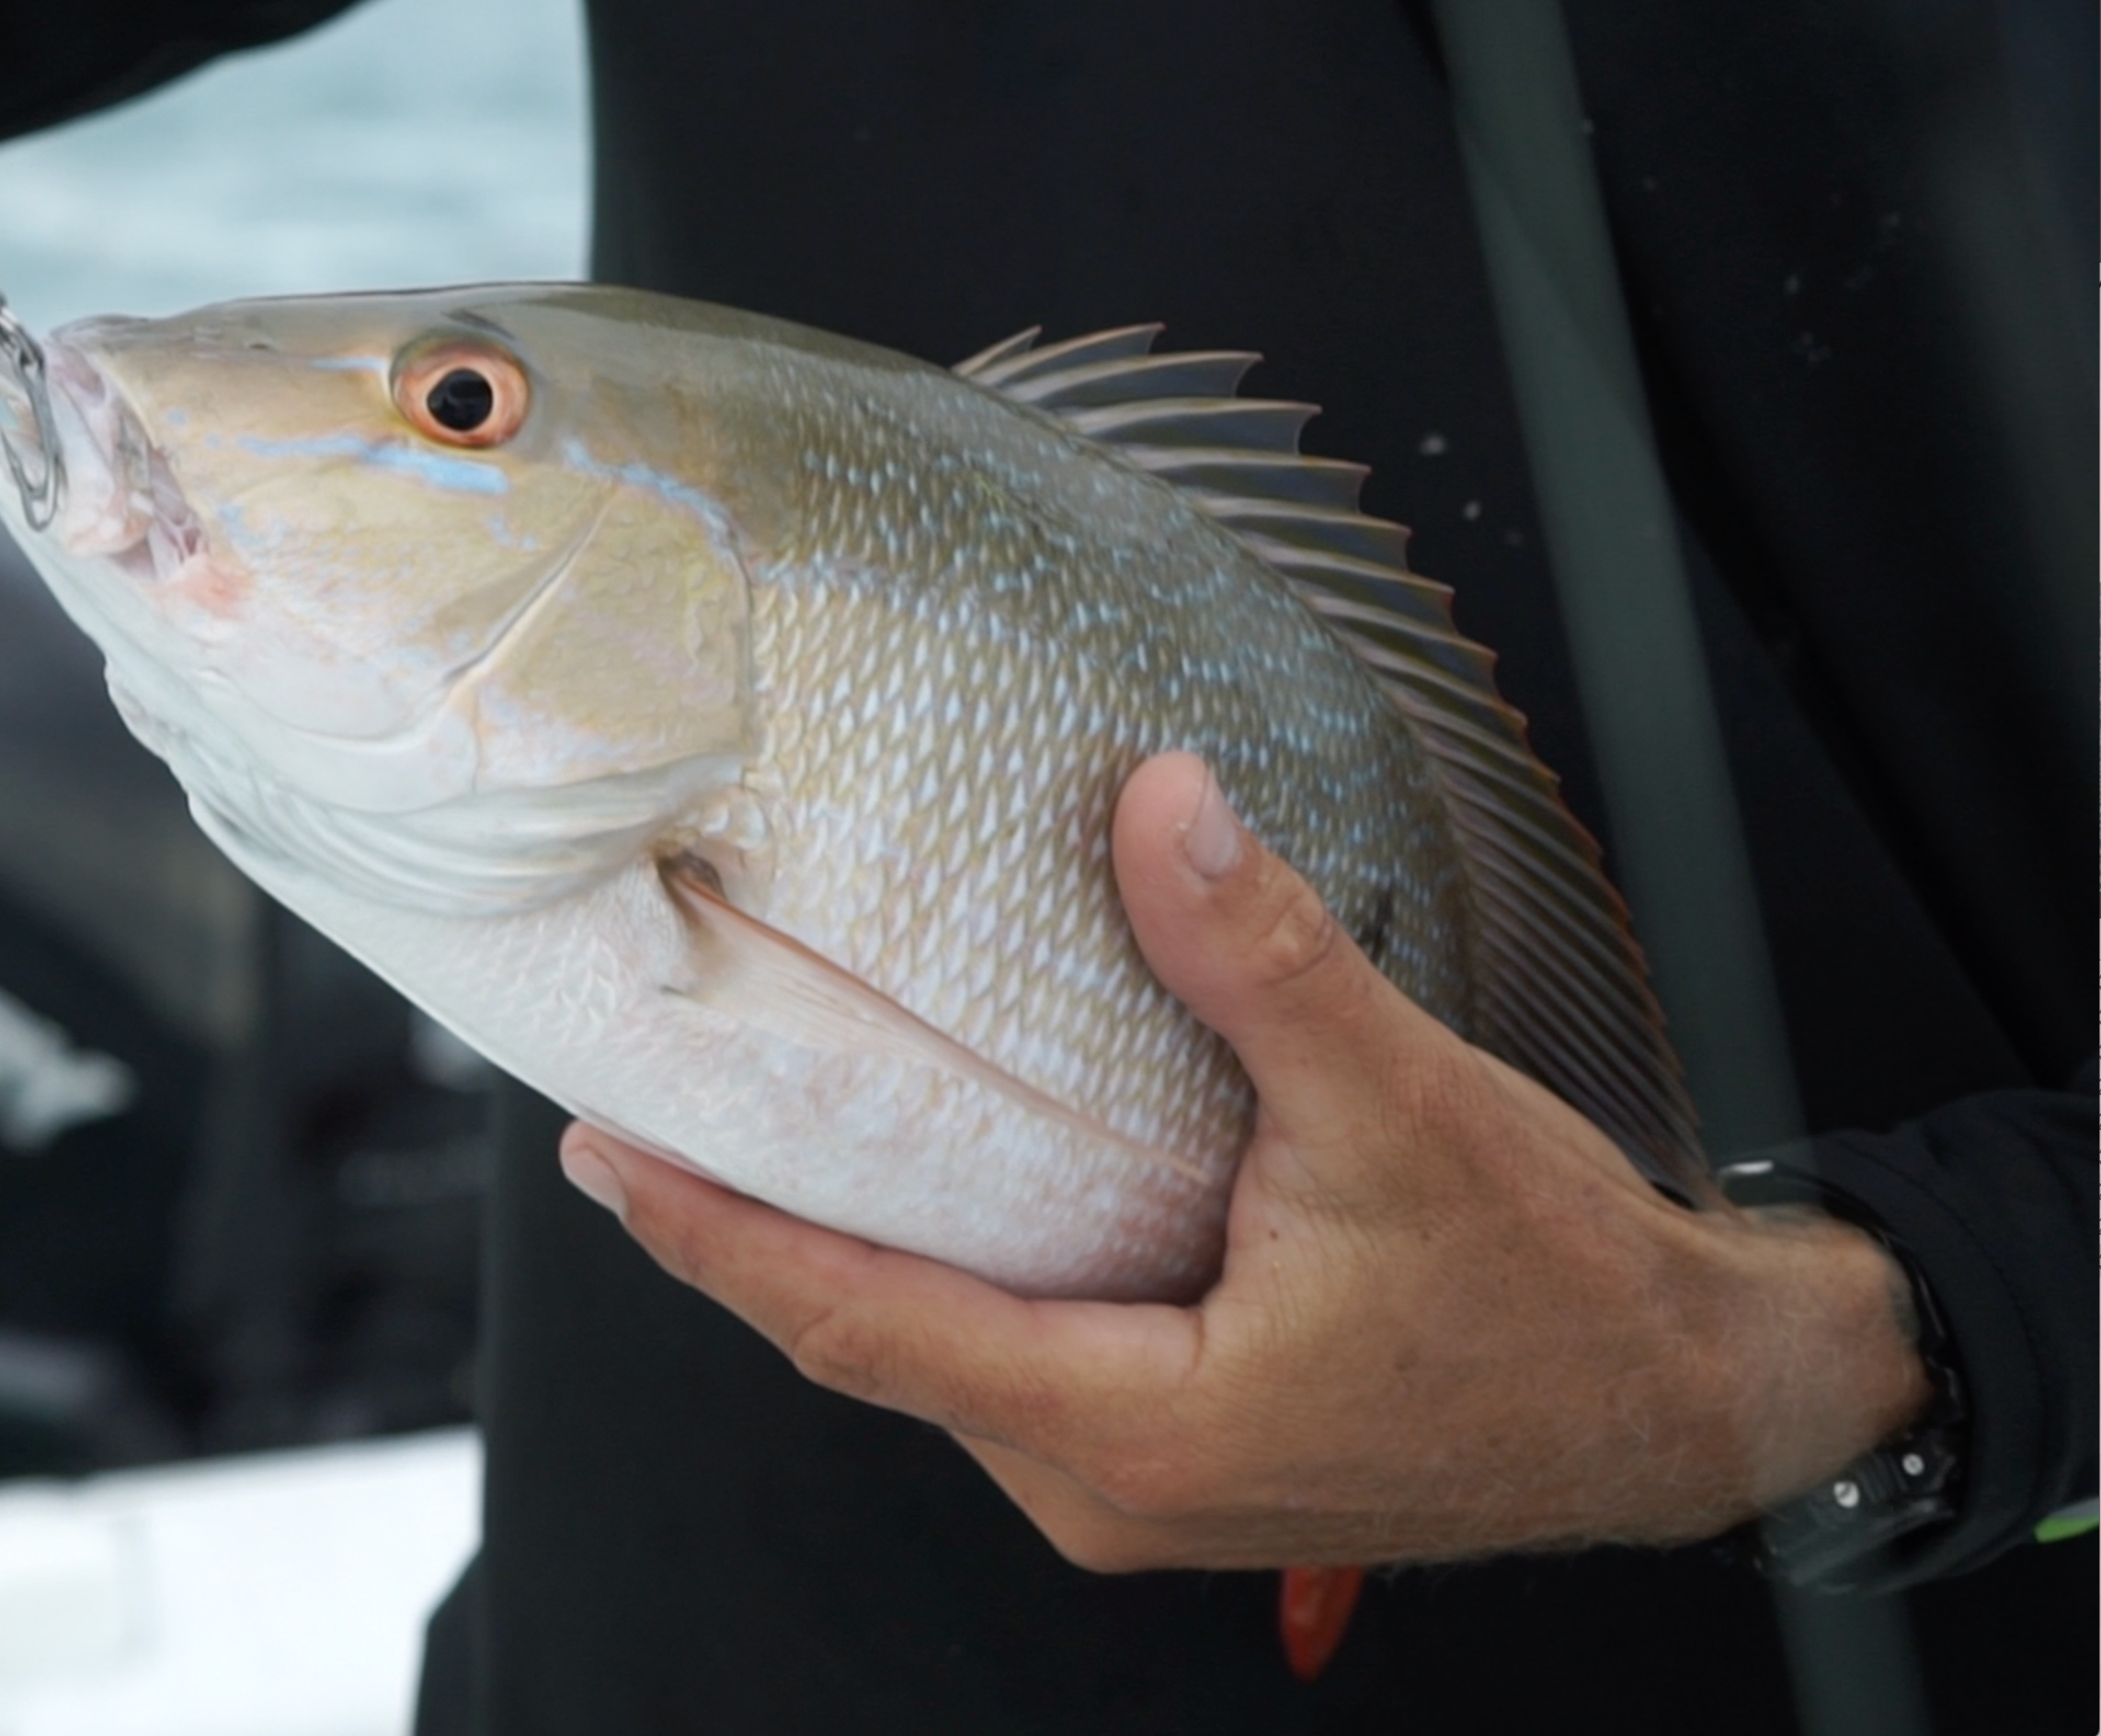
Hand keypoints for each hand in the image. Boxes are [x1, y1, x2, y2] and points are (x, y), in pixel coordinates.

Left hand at [558, 752, 1931, 1569]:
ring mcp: (1131, 1486)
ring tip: (740, 1121)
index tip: (609, 1156)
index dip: (721, 1240)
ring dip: (841, 1247)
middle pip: (872, 1346)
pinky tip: (902, 1179)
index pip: (864, 1330)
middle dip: (750, 1231)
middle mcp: (1106, 1488)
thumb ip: (1261, 958)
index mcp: (1135, 1436)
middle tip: (637, 1103)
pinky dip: (937, 1268)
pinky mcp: (1165, 1454)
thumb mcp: (1404, 1108)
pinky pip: (1000, 1360)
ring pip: (935, 1357)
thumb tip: (1161, 804)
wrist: (1683, 1397)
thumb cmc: (1558, 1293)